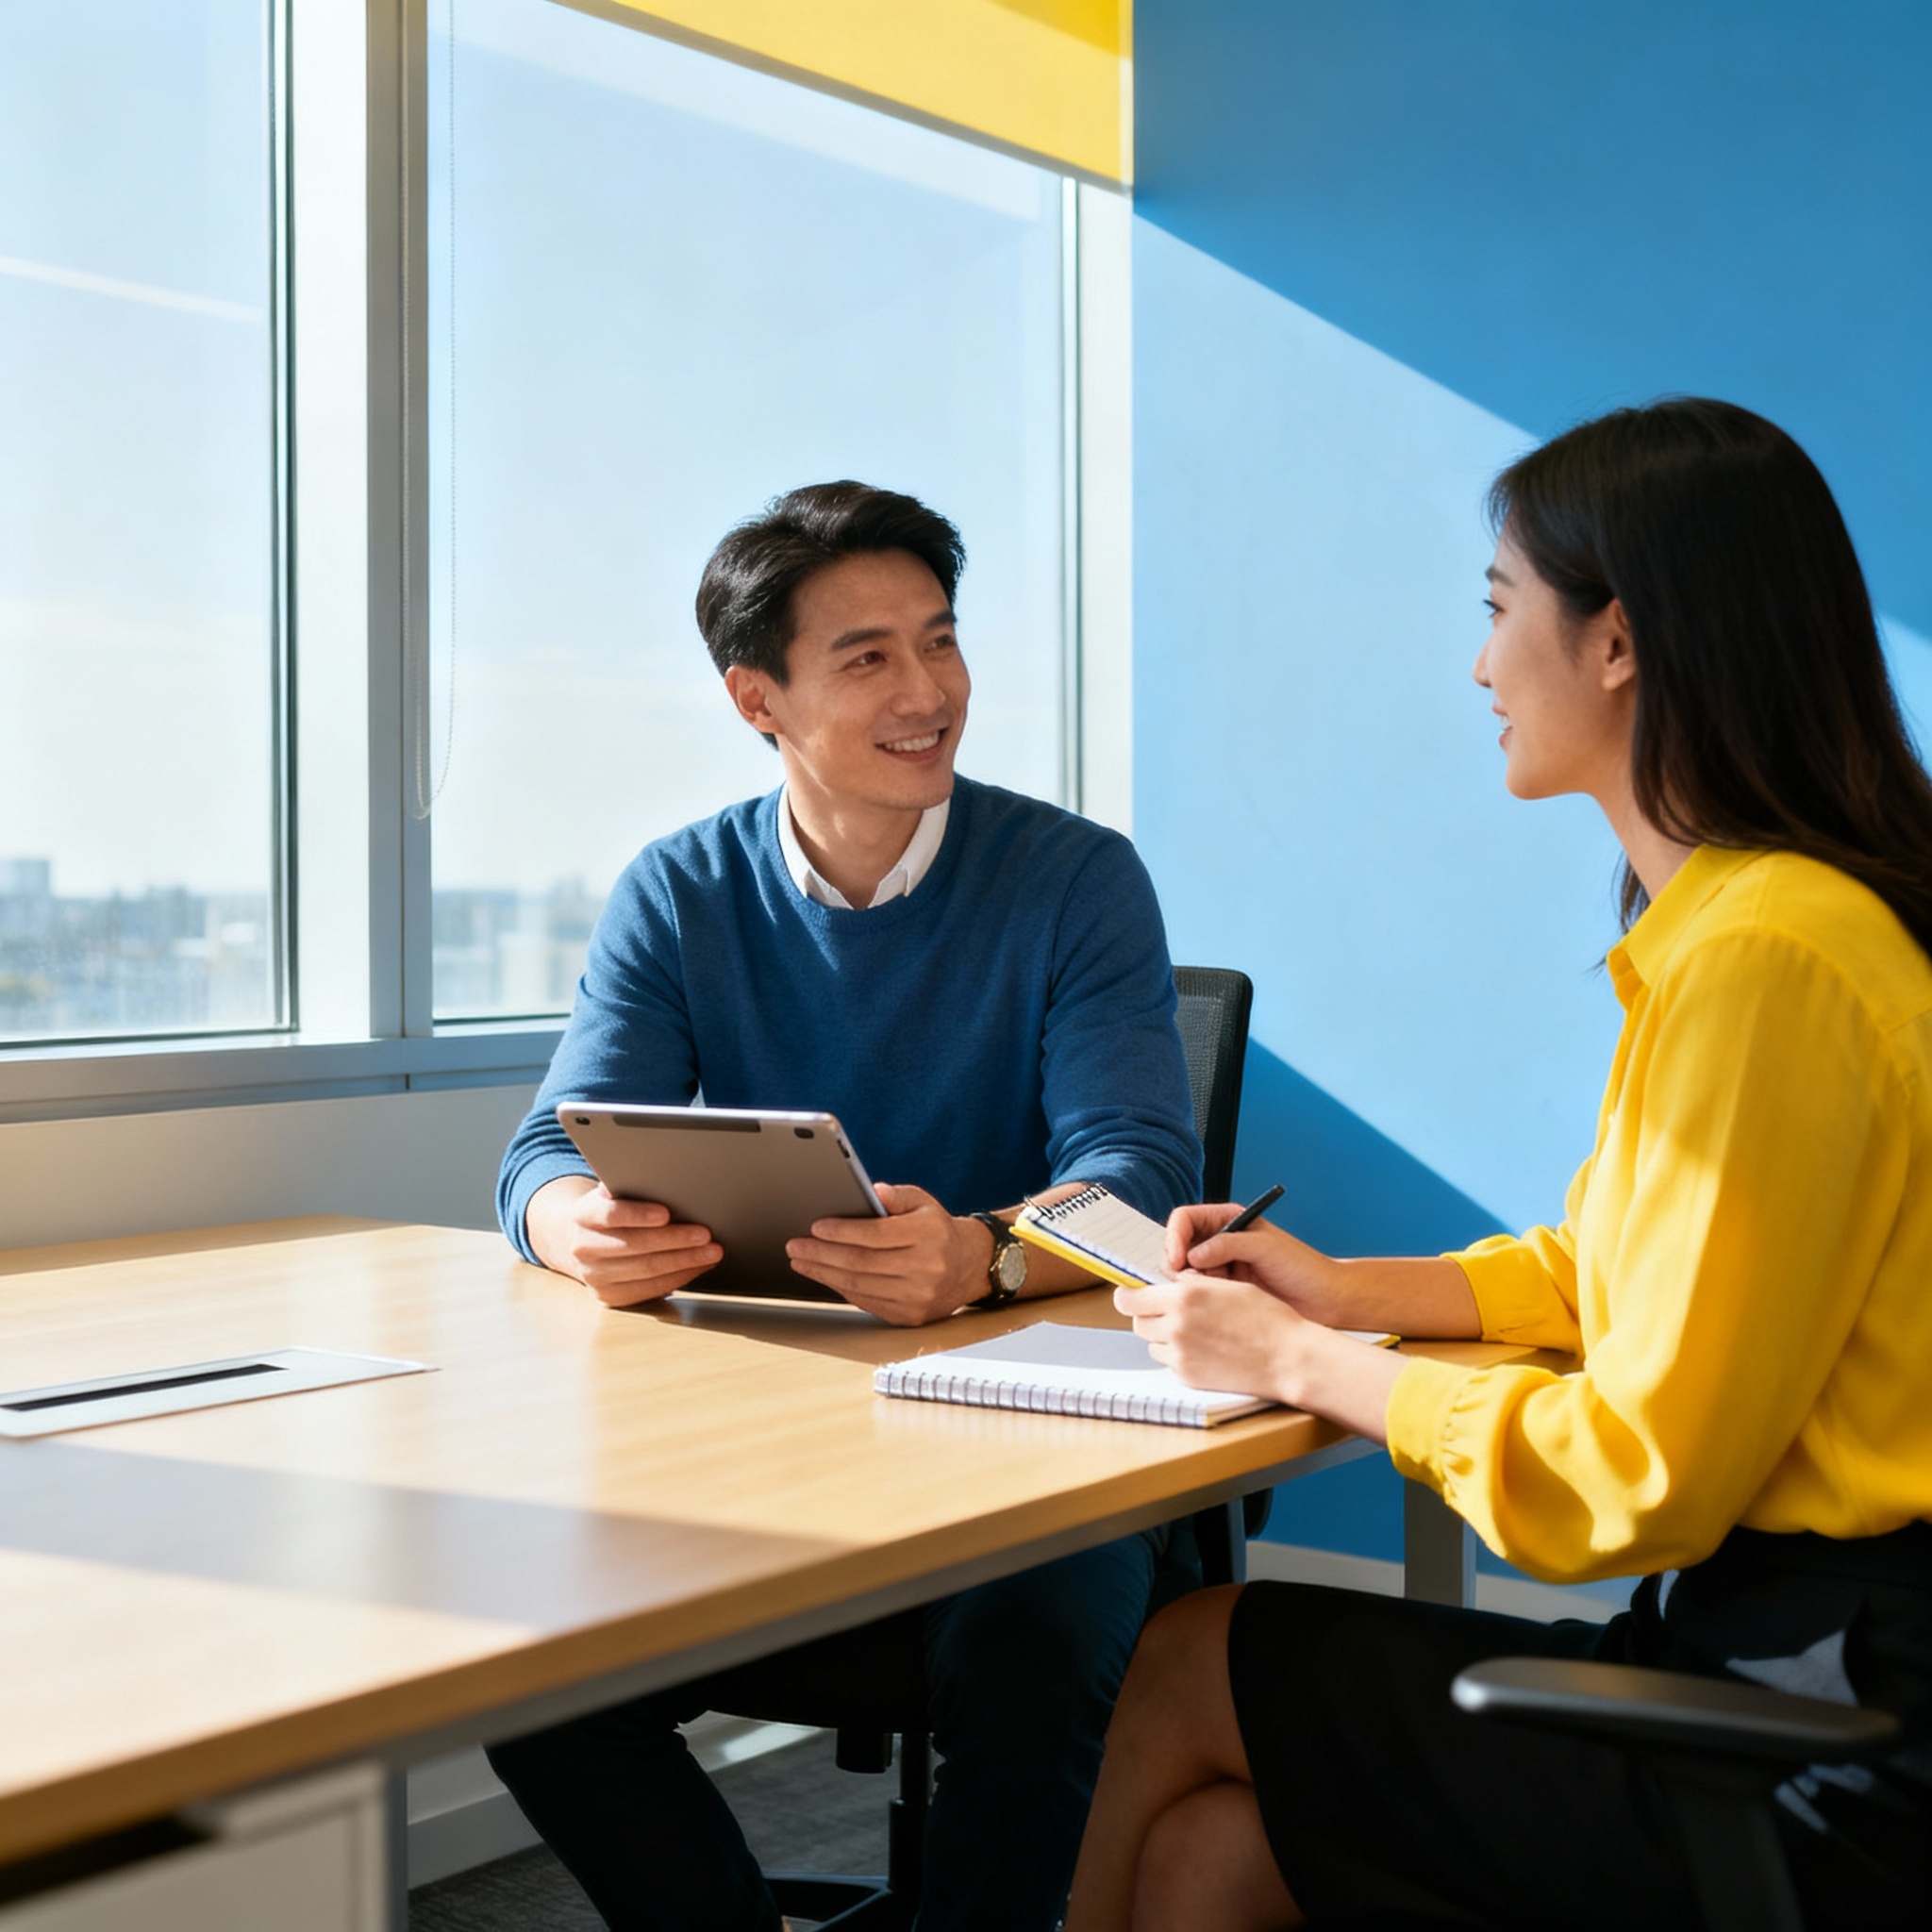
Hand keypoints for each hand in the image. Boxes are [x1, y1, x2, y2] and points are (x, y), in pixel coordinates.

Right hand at [526, 1175, 721, 1307]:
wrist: (578, 1241)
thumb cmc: (608, 1212)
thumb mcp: (610, 1193)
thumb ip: (627, 1185)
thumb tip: (658, 1175)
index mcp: (583, 1215)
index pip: (610, 1214)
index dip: (638, 1214)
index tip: (666, 1213)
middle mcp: (584, 1247)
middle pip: (634, 1245)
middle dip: (675, 1239)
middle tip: (705, 1234)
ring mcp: (594, 1276)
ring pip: (647, 1270)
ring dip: (685, 1261)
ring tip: (711, 1252)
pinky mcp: (609, 1297)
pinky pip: (650, 1289)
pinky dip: (679, 1277)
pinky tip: (697, 1267)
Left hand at [786, 1182, 989, 1326]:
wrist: (969, 1266)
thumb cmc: (937, 1230)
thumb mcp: (923, 1202)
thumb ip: (897, 1195)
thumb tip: (873, 1190)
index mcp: (929, 1234)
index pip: (875, 1234)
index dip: (841, 1231)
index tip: (815, 1227)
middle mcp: (926, 1267)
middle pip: (862, 1262)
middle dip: (822, 1254)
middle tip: (796, 1247)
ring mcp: (919, 1296)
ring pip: (860, 1286)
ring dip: (824, 1274)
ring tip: (802, 1262)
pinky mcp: (911, 1316)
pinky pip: (867, 1302)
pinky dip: (842, 1289)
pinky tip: (826, 1276)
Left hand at [1116, 1270, 1406, 1440]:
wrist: (1289, 1359)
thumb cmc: (1267, 1318)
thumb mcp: (1227, 1285)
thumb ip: (1190, 1284)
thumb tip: (1166, 1283)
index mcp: (1184, 1298)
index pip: (1130, 1298)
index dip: (1128, 1295)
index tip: (1131, 1294)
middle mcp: (1176, 1327)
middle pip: (1138, 1322)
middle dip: (1148, 1315)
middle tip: (1170, 1311)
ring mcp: (1181, 1355)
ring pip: (1152, 1343)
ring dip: (1163, 1336)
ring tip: (1194, 1330)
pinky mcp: (1189, 1377)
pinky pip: (1170, 1362)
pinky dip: (1179, 1355)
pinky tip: (1206, 1349)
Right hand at [1164, 1202, 1344, 1321]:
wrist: (1324, 1300)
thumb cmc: (1303, 1267)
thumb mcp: (1266, 1247)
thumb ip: (1228, 1245)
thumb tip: (1194, 1255)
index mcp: (1228, 1221)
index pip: (1185, 1219)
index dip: (1175, 1237)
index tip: (1178, 1259)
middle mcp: (1220, 1242)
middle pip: (1179, 1247)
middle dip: (1180, 1264)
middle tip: (1192, 1281)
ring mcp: (1221, 1268)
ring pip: (1185, 1273)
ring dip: (1192, 1284)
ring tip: (1215, 1292)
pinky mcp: (1224, 1292)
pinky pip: (1199, 1293)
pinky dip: (1202, 1299)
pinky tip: (1220, 1303)